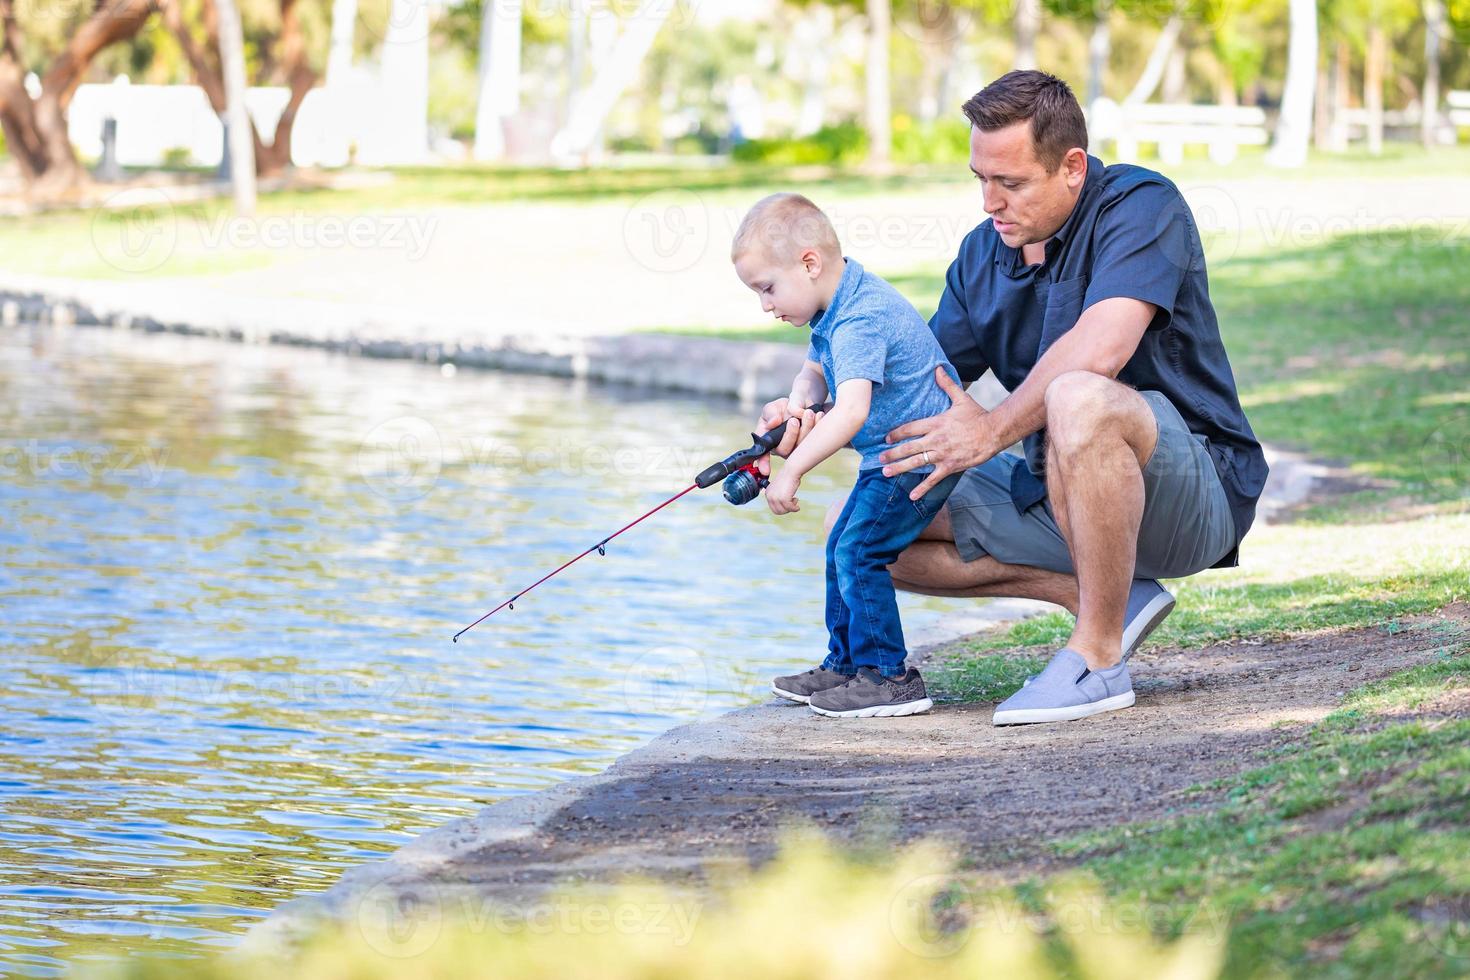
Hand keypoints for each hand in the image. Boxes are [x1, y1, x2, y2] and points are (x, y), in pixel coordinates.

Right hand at [754, 406, 823, 476]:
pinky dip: (817, 425)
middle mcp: (783, 448)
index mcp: (769, 441)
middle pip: (785, 450)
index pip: (763, 454)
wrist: (801, 403)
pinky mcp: (811, 445)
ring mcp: (797, 449)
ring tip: (809, 412)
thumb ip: (770, 414)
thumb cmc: (782, 409)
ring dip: (806, 427)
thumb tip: (773, 422)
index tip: (765, 471)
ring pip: (802, 445)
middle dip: (791, 435)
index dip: (763, 463)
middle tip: (794, 420)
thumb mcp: (772, 408)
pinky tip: (819, 414)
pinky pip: (815, 440)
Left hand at [765, 467, 800, 515]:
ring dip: (790, 509)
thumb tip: (782, 508)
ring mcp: (775, 498)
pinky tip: (797, 506)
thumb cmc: (788, 478)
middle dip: (786, 509)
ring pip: (783, 511)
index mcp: (768, 493)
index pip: (773, 508)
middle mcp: (769, 496)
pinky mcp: (783, 499)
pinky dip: (794, 509)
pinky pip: (789, 509)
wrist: (791, 470)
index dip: (782, 507)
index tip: (789, 502)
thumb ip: (778, 496)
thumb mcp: (780, 488)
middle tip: (792, 502)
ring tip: (795, 500)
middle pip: (777, 511)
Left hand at [879, 367, 993, 499]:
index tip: (886, 438)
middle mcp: (935, 439)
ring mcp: (942, 454)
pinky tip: (912, 496)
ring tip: (886, 472)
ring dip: (900, 468)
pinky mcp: (950, 466)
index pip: (909, 428)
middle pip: (909, 447)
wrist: (994, 432)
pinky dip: (922, 489)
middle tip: (879, 458)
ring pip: (916, 463)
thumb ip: (946, 385)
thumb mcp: (961, 398)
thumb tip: (937, 369)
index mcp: (935, 423)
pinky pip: (933, 479)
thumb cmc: (977, 415)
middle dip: (892, 453)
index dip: (896, 434)